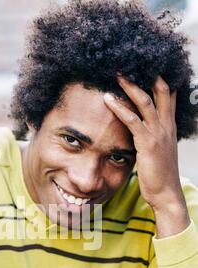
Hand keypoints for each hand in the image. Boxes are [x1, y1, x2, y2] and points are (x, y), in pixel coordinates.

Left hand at [103, 75, 183, 211]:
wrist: (166, 194)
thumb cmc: (159, 176)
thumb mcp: (157, 152)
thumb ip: (149, 138)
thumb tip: (137, 132)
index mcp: (169, 127)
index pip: (168, 95)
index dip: (158, 78)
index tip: (145, 66)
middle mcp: (166, 126)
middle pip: (160, 90)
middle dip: (145, 74)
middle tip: (128, 63)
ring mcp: (159, 133)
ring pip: (145, 101)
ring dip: (129, 86)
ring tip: (115, 74)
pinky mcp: (148, 143)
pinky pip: (133, 121)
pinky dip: (119, 108)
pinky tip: (108, 100)